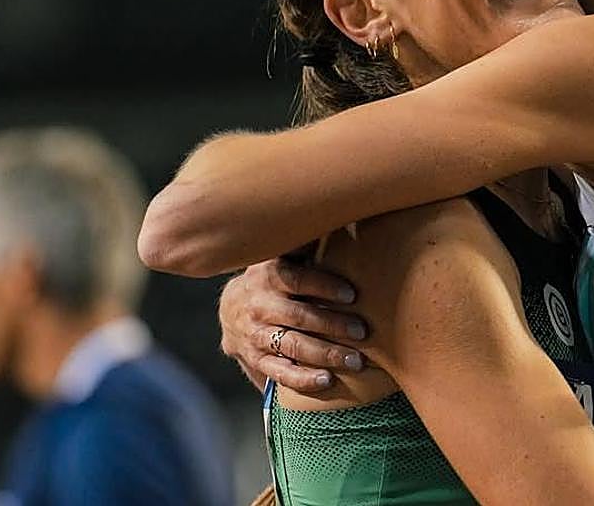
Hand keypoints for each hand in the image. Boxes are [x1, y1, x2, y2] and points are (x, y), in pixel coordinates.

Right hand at [219, 258, 368, 392]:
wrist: (231, 310)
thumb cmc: (274, 278)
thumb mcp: (283, 256)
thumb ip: (306, 243)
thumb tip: (340, 213)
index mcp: (268, 276)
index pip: (296, 279)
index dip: (323, 286)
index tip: (352, 294)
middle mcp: (260, 306)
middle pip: (298, 317)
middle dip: (332, 325)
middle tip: (362, 332)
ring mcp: (256, 335)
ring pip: (292, 347)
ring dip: (325, 355)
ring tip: (354, 361)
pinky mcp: (256, 360)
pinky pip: (278, 373)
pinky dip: (302, 379)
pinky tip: (326, 380)